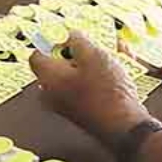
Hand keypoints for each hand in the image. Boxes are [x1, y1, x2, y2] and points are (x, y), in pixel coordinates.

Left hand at [29, 32, 149, 145]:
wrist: (124, 126)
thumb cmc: (106, 92)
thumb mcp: (93, 55)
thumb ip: (78, 40)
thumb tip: (70, 35)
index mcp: (48, 78)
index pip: (37, 55)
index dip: (52, 41)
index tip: (68, 34)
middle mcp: (53, 93)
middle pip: (60, 64)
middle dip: (79, 51)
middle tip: (94, 43)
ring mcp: (69, 104)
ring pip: (78, 75)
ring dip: (95, 61)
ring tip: (115, 52)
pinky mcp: (85, 111)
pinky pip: (88, 86)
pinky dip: (101, 75)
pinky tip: (120, 66)